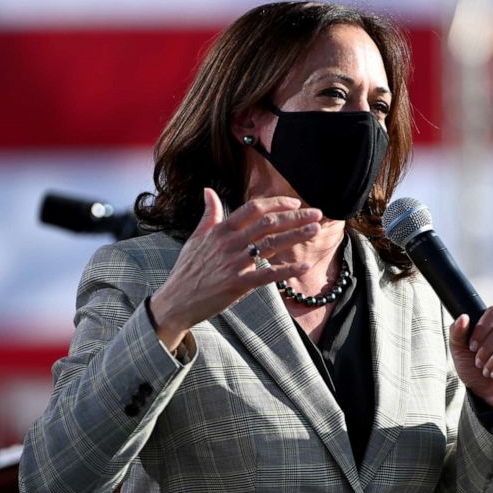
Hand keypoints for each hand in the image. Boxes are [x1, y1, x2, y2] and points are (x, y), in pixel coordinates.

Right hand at [149, 188, 321, 349]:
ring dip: (295, 236)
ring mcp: (233, 264)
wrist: (176, 301)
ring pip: (270, 245)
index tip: (295, 202)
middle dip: (295, 217)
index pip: (253, 209)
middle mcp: (228, 244)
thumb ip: (208, 214)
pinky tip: (304, 266)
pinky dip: (287, 270)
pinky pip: (267, 275)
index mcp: (220, 230)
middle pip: (267, 224)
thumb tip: (208, 190)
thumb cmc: (187, 270)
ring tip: (315, 230)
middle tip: (316, 213)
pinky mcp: (237, 285)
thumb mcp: (195, 238)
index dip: (276, 203)